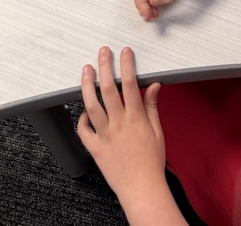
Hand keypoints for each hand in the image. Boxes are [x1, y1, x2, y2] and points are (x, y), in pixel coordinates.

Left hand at [78, 47, 172, 217]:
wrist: (141, 188)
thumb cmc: (152, 161)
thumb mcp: (158, 131)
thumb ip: (152, 107)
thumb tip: (154, 85)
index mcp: (135, 117)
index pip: (130, 83)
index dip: (126, 64)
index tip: (125, 52)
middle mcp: (118, 123)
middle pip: (108, 89)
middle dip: (105, 66)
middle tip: (103, 52)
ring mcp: (104, 135)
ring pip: (91, 105)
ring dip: (87, 85)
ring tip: (86, 70)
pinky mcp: (94, 148)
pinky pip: (83, 130)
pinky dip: (82, 117)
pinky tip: (84, 109)